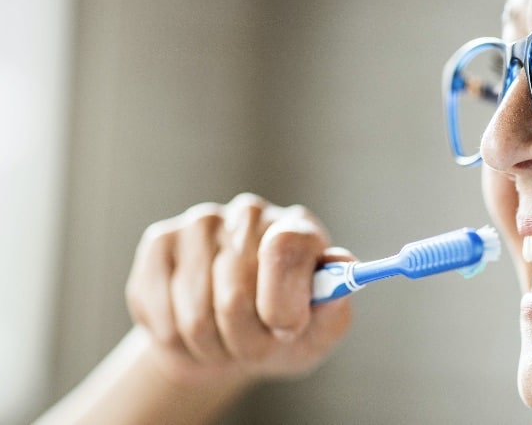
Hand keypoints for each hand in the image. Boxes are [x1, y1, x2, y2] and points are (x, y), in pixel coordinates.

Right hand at [125, 193, 351, 386]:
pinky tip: (190, 328)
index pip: (284, 249)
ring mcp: (201, 223)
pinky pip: (160, 310)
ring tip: (225, 341)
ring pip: (194, 310)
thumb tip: (342, 266)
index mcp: (297, 229)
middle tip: (256, 346)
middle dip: (246, 339)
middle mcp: (250, 215)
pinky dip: (175, 339)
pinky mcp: (160, 242)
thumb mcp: (319, 332)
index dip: (280, 300)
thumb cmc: (282, 334)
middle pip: (235, 291)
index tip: (285, 328)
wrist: (230, 342)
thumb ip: (334, 306)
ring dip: (211, 345)